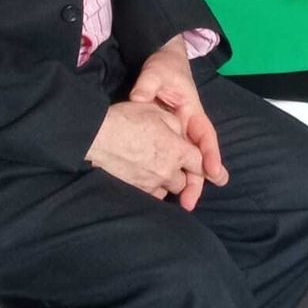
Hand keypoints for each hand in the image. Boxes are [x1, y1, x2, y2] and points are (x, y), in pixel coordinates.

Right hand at [86, 100, 207, 205]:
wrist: (96, 137)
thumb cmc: (127, 120)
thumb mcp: (157, 113)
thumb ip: (176, 126)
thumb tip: (180, 136)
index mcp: (177, 151)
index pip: (199, 163)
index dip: (206, 167)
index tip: (211, 173)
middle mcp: (167, 171)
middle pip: (184, 181)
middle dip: (183, 174)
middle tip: (175, 167)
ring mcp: (150, 183)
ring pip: (167, 190)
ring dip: (167, 183)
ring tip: (159, 172)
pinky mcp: (135, 190)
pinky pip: (151, 195)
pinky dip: (152, 188)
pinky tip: (146, 179)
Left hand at [127, 39, 228, 209]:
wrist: (162, 59)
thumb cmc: (164, 66)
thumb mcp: (156, 72)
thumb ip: (148, 85)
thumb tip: (139, 98)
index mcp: (191, 110)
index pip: (204, 135)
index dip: (210, 155)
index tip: (213, 173)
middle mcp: (188, 124)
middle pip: (197, 154)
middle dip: (198, 179)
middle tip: (191, 203)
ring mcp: (178, 130)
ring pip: (186, 158)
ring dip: (188, 180)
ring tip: (185, 203)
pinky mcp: (168, 133)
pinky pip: (174, 155)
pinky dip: (174, 172)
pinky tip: (169, 189)